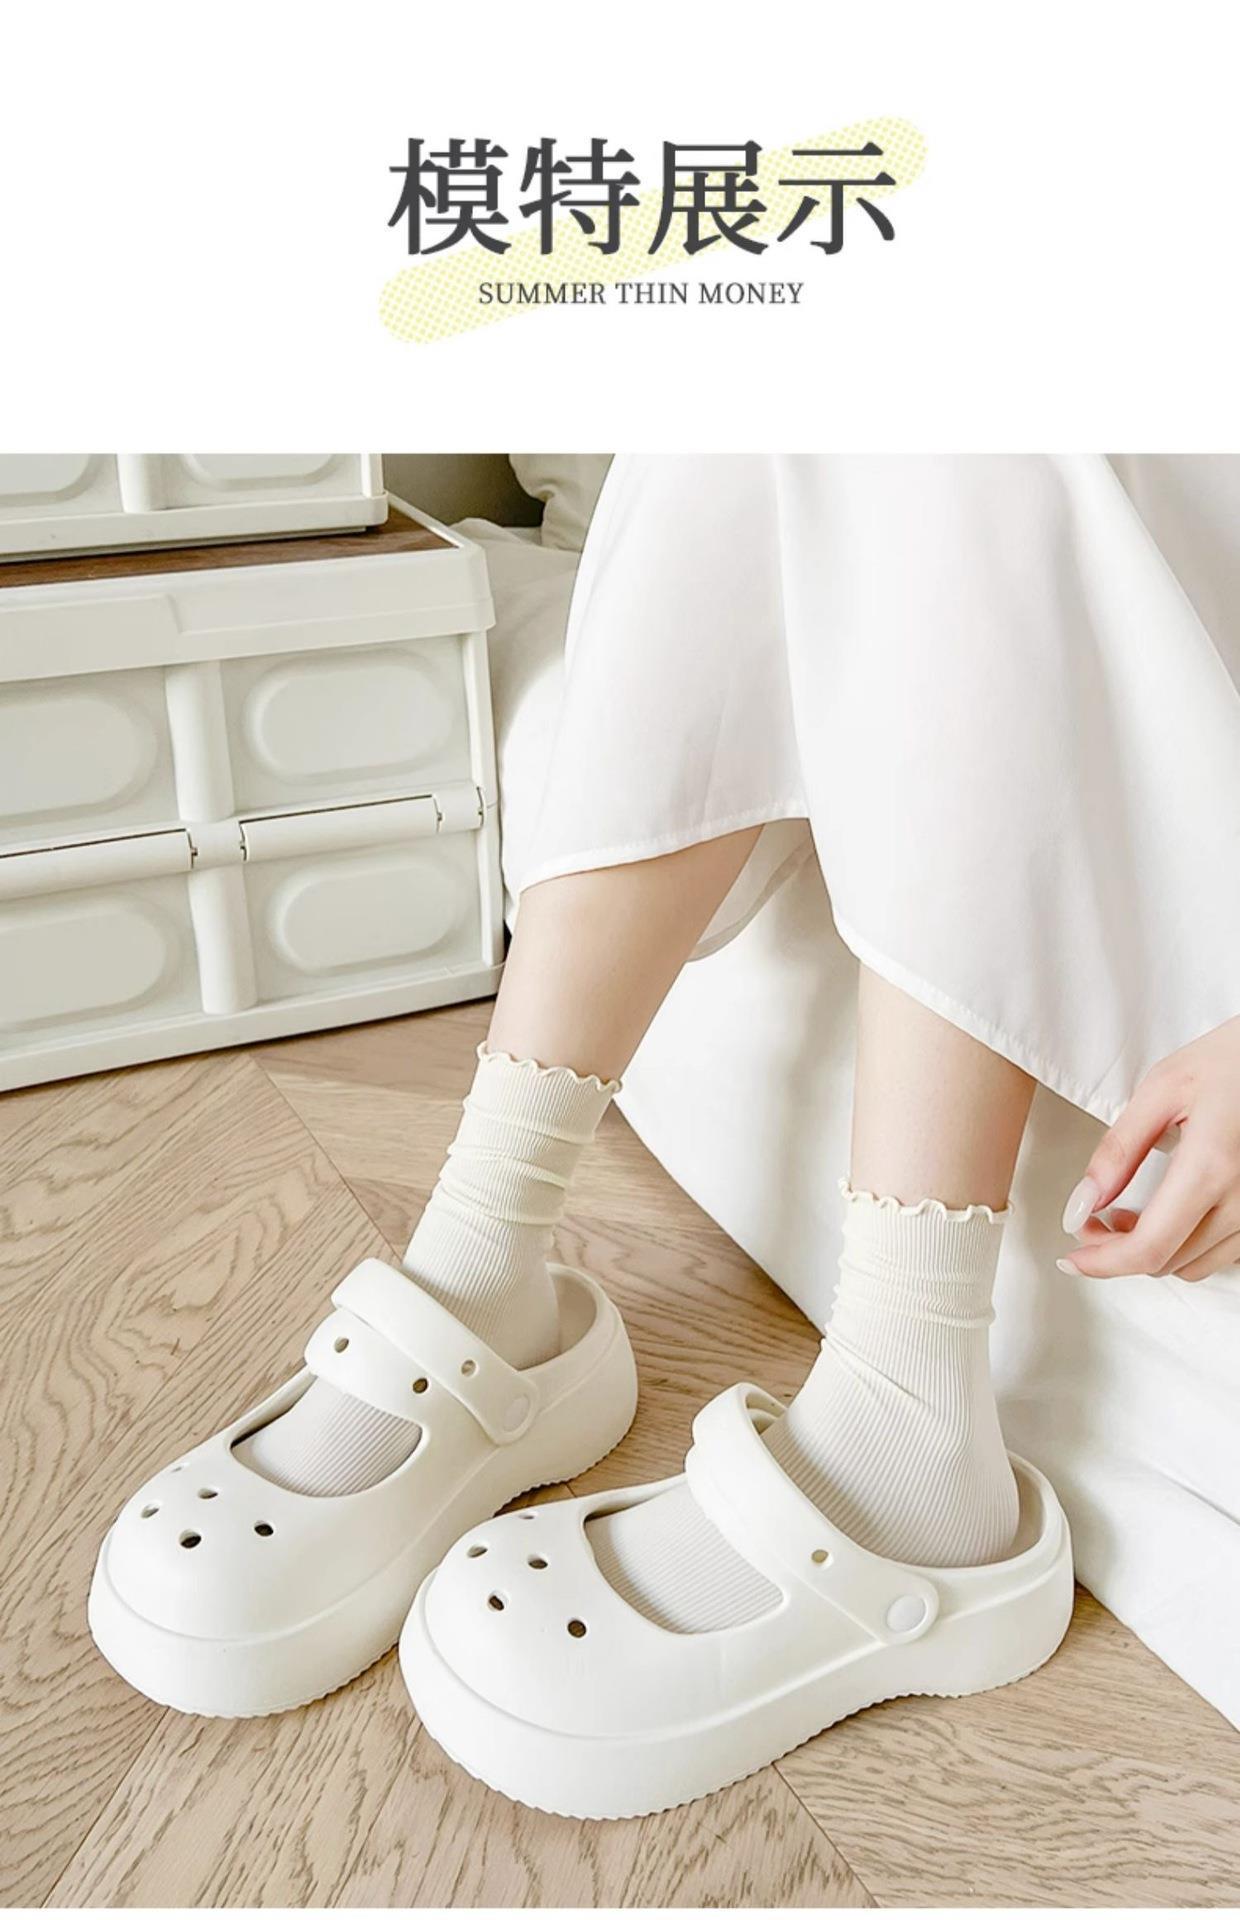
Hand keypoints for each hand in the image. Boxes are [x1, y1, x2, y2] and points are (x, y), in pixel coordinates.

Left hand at [1058, 1016, 1239, 1281]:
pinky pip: (1222, 1252)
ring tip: (1129, 1212)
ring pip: (1194, 1265)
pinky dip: (1186, 1244)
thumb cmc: (1232, 1059)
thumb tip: (1082, 1202)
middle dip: (1118, 1250)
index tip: (1072, 1257)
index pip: (1148, 1248)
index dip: (1101, 1263)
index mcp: (1211, 1168)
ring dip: (1153, 1250)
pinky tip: (1168, 1212)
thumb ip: (1118, 1150)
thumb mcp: (1162, 1089)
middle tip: (1092, 1216)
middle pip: (1166, 1262)